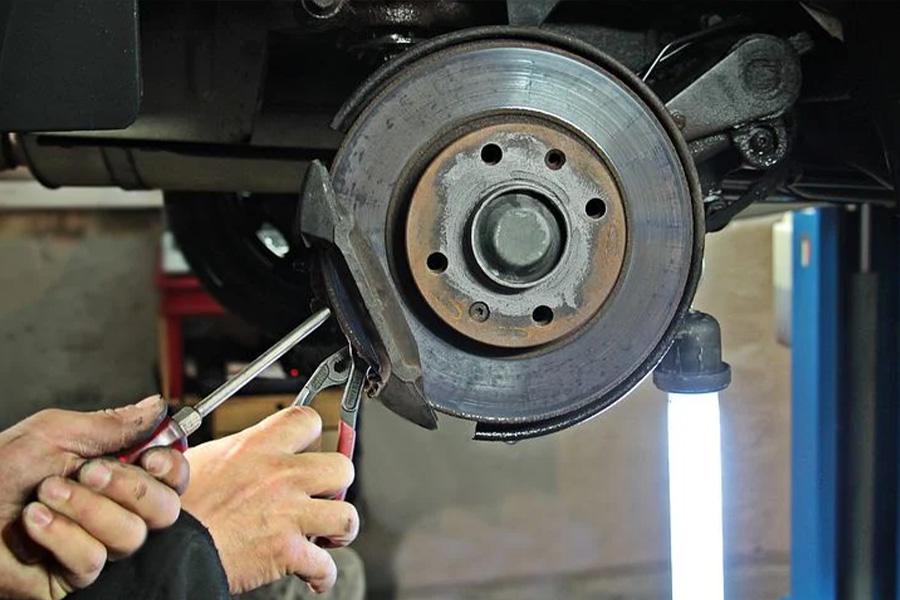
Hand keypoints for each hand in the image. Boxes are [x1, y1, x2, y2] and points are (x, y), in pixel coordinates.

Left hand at [0, 396, 189, 599]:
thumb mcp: (55, 434)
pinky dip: (61, 536)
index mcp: (116, 473)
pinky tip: (35, 523)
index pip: (172, 476)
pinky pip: (93, 559)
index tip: (151, 458)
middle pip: (164, 509)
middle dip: (128, 488)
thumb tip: (158, 407)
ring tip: (45, 495)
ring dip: (86, 510)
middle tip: (89, 472)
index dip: (172, 468)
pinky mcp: (74, 576)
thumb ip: (111, 424)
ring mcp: (97, 545)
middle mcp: (114, 510)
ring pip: (130, 536)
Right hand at [181, 406, 357, 593]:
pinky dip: (323, 574)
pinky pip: (326, 565)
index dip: (313, 433)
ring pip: (346, 515)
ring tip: (327, 533)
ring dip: (340, 528)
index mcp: (258, 446)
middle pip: (342, 467)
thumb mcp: (201, 459)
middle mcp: (280, 475)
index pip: (307, 419)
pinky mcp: (287, 551)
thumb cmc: (177, 507)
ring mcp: (288, 513)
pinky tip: (313, 574)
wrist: (168, 547)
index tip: (311, 447)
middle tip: (324, 494)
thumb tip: (243, 451)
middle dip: (337, 484)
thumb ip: (235, 452)